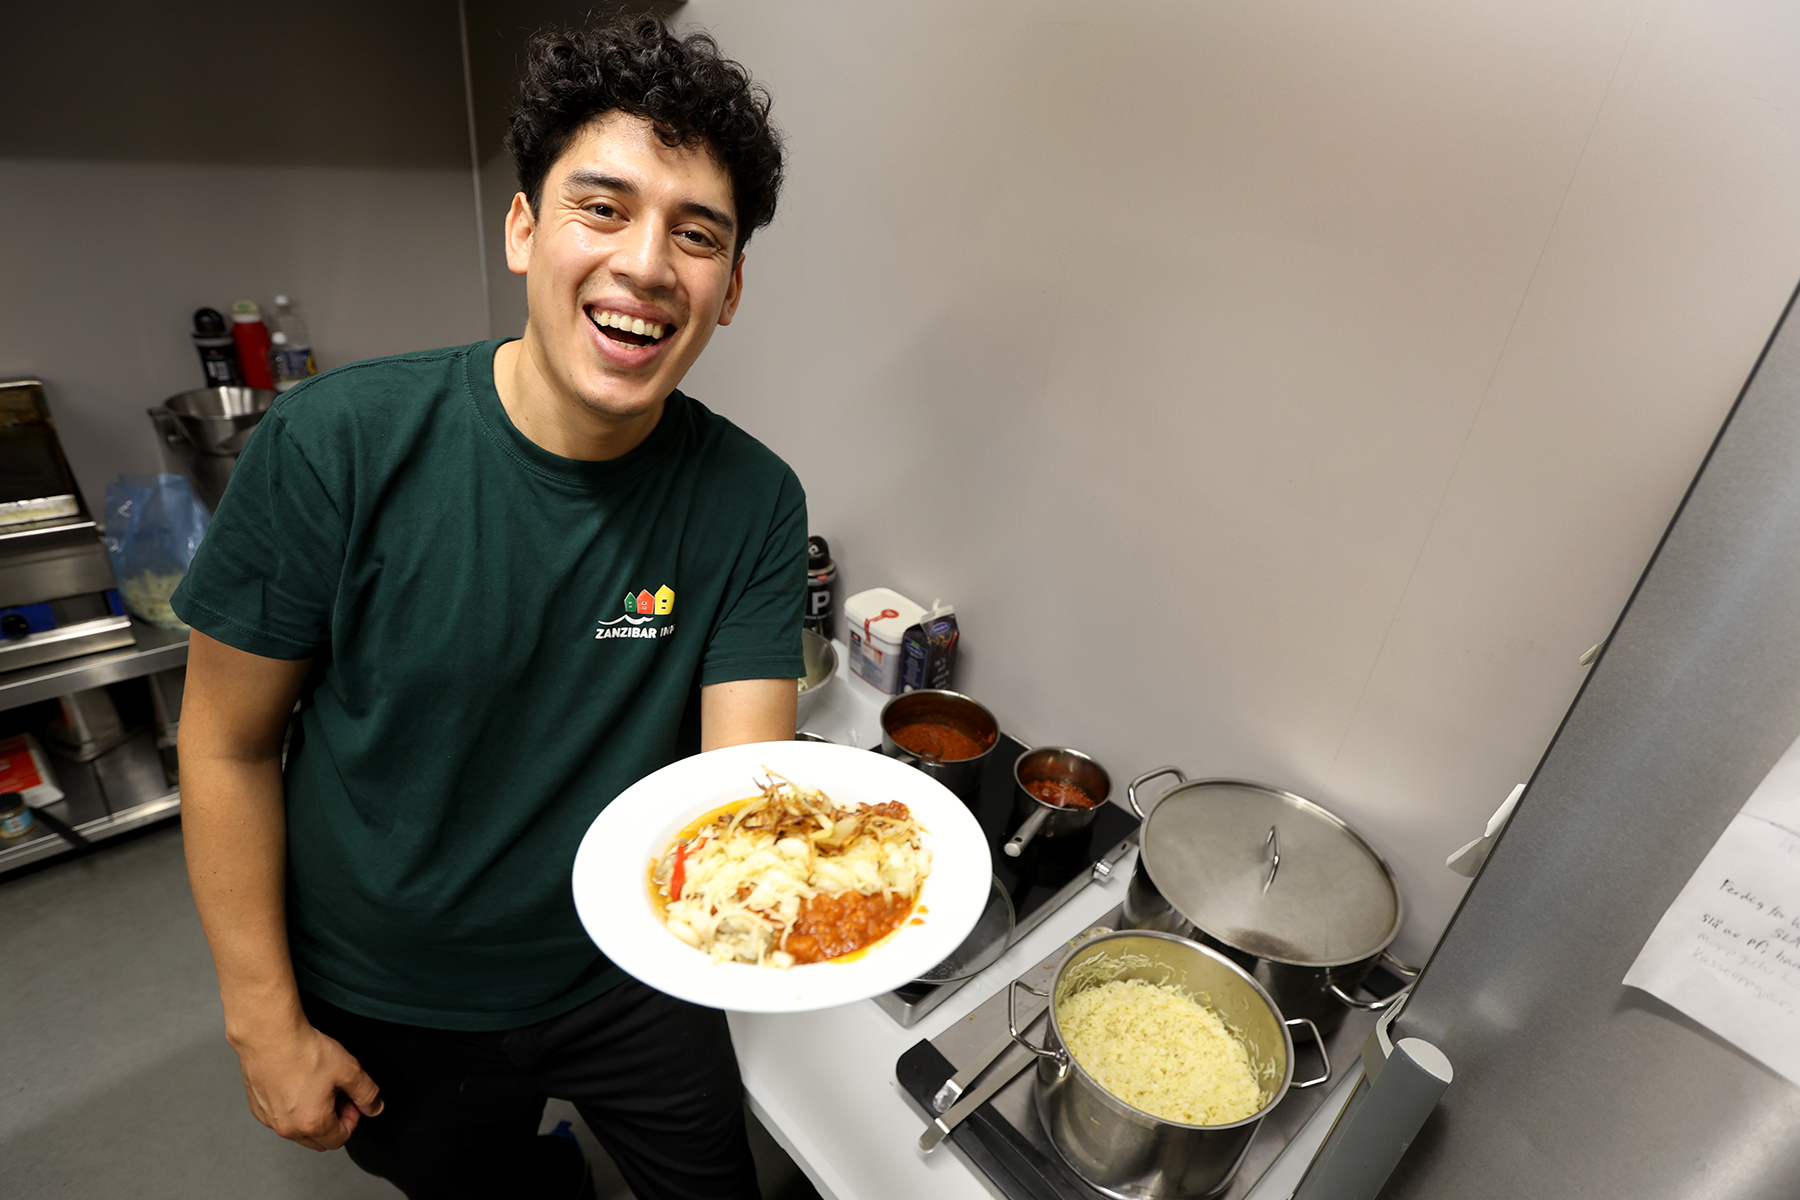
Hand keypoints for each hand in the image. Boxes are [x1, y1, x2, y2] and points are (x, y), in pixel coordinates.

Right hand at [232, 1019, 383, 1150]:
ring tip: (317, 1086)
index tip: (351, 1100)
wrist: (269, 1035)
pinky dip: (292, 1108)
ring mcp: (269, 1119)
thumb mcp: (349, 1070)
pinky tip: (297, 1084)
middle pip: (319, 1139)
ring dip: (312, 1116)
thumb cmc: (305, 1052)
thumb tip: (374, 1108)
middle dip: (333, 1121)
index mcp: (312, 1124)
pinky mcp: (257, 1107)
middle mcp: (288, 1128)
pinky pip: (280, 1117)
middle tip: (336, 1093)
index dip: (352, 1119)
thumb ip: (367, 1093)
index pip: (340, 1139)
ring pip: (298, 1130)